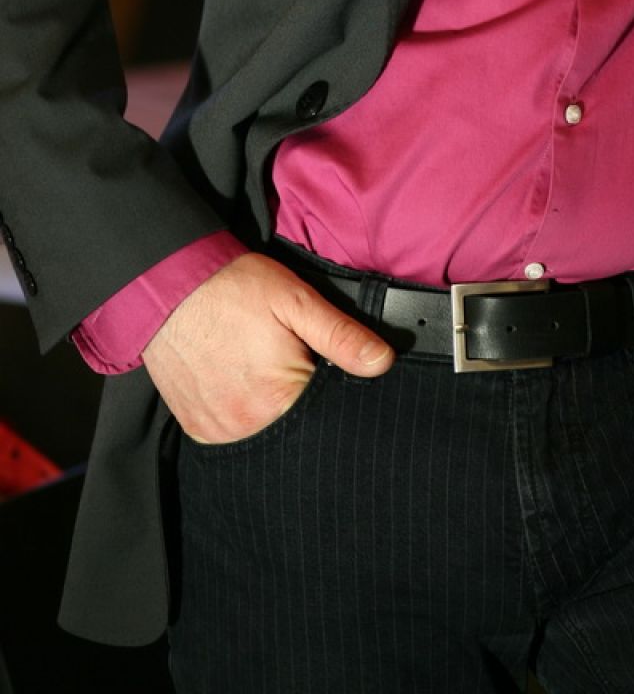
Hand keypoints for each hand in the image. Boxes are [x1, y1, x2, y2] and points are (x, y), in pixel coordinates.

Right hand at [141, 252, 393, 443]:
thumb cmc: (234, 288)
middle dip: (302, 395)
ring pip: (266, 428)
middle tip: (286, 355)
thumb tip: (384, 362)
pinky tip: (241, 377)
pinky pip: (234, 430)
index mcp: (277, 400)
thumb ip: (342, 336)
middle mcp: (245, 426)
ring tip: (261, 362)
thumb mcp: (297, 301)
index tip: (322, 360)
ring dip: (272, 405)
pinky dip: (244, 409)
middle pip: (296, 424)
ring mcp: (217, 431)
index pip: (328, 412)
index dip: (333, 384)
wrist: (167, 285)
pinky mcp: (197, 428)